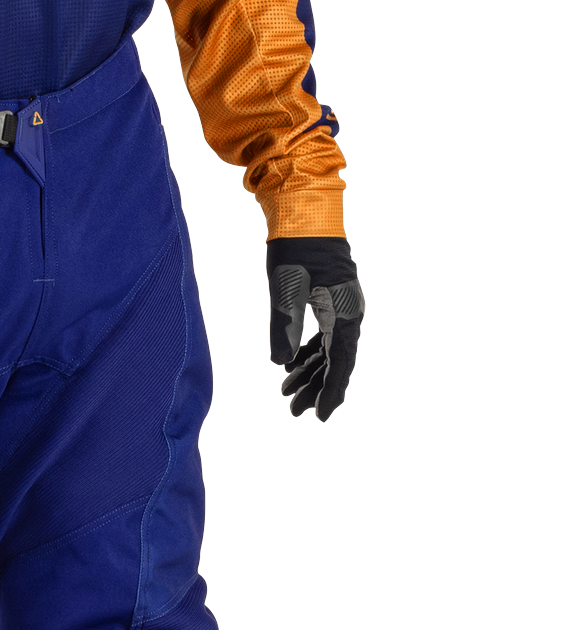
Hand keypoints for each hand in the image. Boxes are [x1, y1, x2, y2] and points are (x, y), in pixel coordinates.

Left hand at [266, 237, 365, 421]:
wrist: (304, 213)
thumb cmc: (295, 248)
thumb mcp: (285, 287)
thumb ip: (283, 325)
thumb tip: (280, 363)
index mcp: (343, 312)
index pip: (340, 361)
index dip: (330, 390)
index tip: (319, 415)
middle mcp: (348, 312)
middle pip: (336, 360)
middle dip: (316, 387)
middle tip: (295, 411)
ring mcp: (340, 307)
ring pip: (328, 351)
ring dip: (309, 373)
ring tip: (288, 395)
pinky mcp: (329, 302)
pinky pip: (322, 337)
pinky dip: (307, 354)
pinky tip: (292, 366)